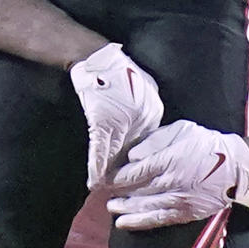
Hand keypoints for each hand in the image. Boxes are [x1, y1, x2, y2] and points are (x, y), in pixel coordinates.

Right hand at [69, 42, 162, 188]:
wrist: (96, 57)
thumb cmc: (119, 71)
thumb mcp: (143, 87)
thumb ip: (148, 109)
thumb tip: (148, 128)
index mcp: (153, 112)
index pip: (148, 145)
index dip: (140, 161)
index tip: (136, 177)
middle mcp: (143, 118)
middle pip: (134, 153)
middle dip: (127, 173)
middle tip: (123, 190)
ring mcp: (122, 121)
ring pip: (116, 155)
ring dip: (109, 174)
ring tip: (103, 188)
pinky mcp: (103, 121)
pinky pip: (100, 149)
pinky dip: (97, 165)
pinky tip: (95, 179)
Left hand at [106, 119, 248, 230]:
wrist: (236, 165)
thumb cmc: (206, 143)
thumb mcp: (181, 130)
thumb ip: (155, 141)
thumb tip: (133, 156)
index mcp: (171, 160)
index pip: (136, 172)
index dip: (118, 176)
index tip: (107, 177)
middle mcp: (173, 182)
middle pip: (138, 191)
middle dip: (118, 193)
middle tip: (104, 194)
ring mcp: (180, 200)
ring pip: (145, 208)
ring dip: (125, 210)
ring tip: (111, 209)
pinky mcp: (186, 214)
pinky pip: (159, 220)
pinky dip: (140, 223)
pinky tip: (125, 224)